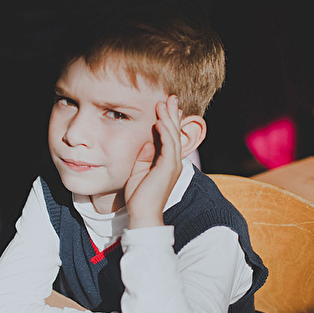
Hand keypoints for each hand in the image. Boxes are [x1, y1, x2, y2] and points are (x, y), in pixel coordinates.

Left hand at [125, 95, 182, 228]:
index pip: (170, 137)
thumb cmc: (139, 197)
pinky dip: (164, 133)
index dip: (168, 121)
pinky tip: (160, 122)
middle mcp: (173, 163)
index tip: (165, 106)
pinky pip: (168, 147)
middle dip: (172, 114)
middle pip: (174, 133)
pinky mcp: (168, 169)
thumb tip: (147, 143)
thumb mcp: (139, 172)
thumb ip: (144, 157)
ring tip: (163, 104)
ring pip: (172, 137)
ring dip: (168, 119)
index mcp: (168, 163)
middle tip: (170, 97)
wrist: (142, 214)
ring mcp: (172, 166)